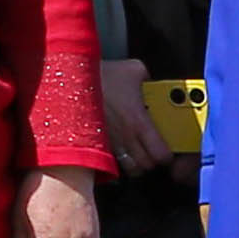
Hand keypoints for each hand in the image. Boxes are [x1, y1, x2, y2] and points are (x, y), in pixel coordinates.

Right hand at [95, 57, 186, 179]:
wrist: (69, 82)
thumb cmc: (99, 76)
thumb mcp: (132, 69)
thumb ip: (148, 77)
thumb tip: (152, 82)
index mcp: (138, 122)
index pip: (162, 155)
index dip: (168, 154)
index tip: (169, 148)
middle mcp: (125, 138)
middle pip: (147, 166)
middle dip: (153, 160)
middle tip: (154, 148)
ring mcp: (108, 144)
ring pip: (129, 169)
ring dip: (136, 162)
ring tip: (137, 151)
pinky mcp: (94, 144)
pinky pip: (110, 162)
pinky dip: (117, 160)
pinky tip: (118, 148)